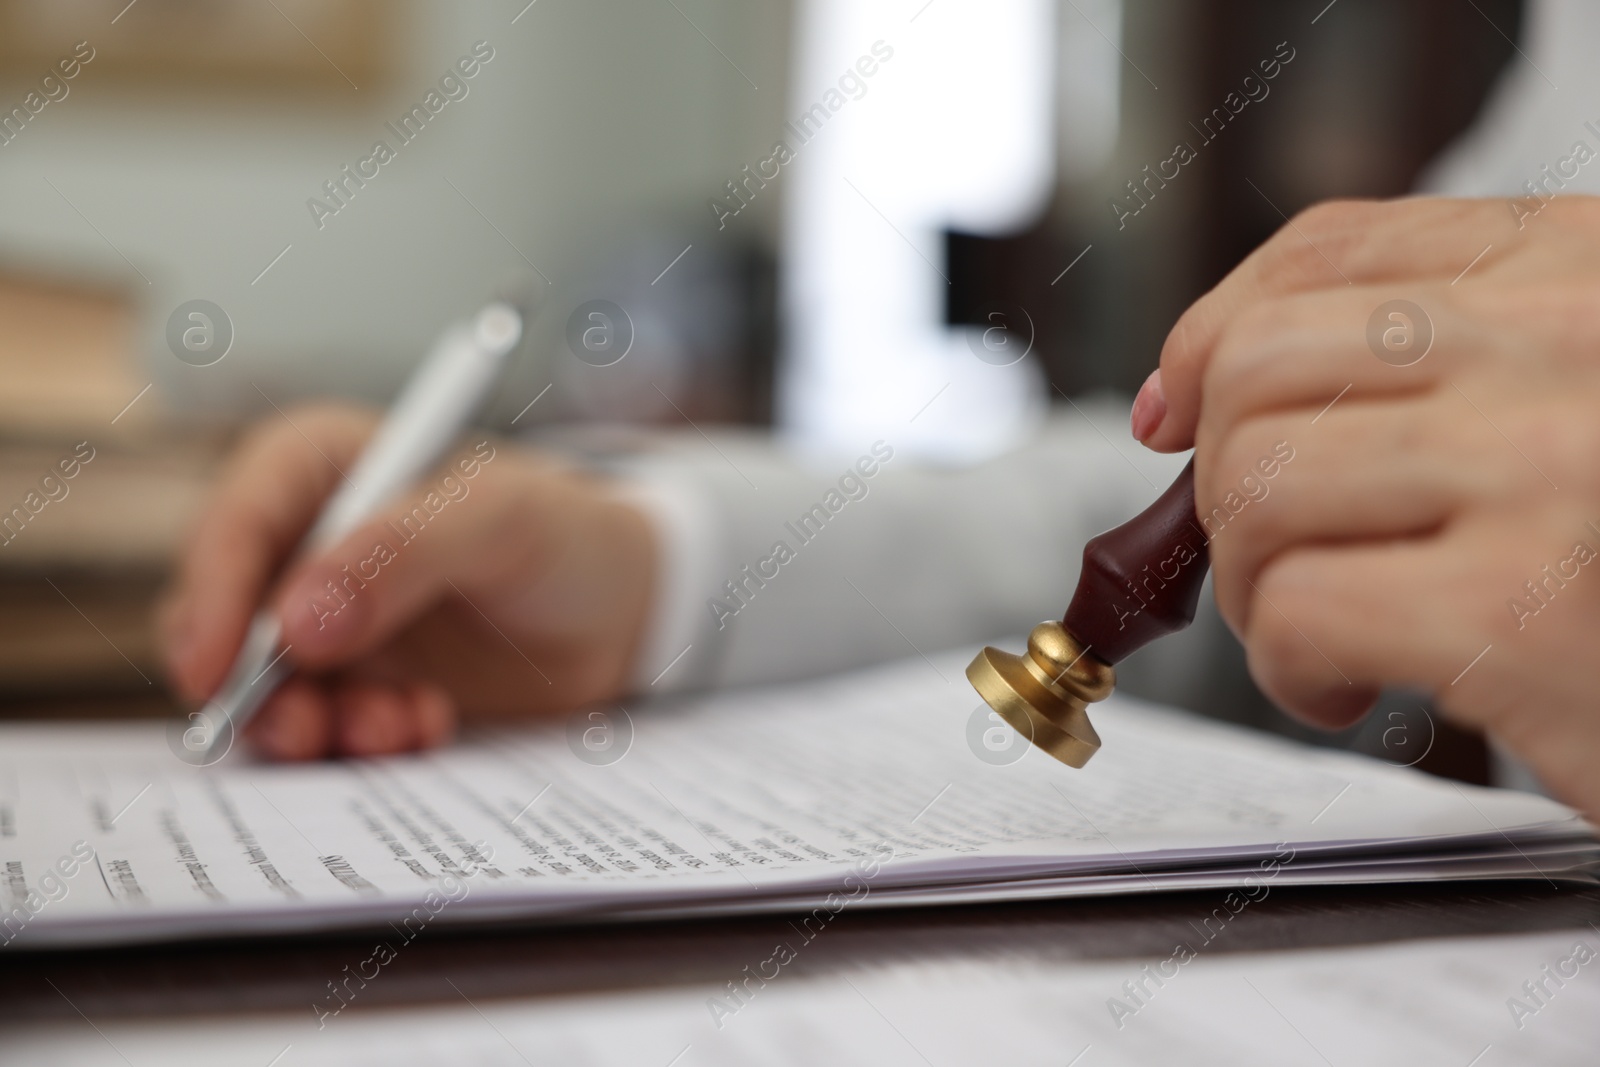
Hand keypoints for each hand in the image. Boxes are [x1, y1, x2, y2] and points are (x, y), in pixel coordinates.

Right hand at [159, 404, 655, 759]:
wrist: (623, 610)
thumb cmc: (564, 534)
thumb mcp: (499, 519)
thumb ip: (400, 554)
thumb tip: (294, 626)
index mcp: (322, 467)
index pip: (237, 522)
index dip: (212, 594)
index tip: (214, 668)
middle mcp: (307, 544)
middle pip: (226, 616)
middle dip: (256, 684)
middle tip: (307, 731)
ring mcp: (326, 620)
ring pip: (266, 685)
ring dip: (315, 722)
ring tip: (395, 728)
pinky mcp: (356, 683)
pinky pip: (322, 725)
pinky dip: (360, 740)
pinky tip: (425, 729)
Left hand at [1136, 196, 1599, 817]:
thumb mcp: (1570, 401)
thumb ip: (1425, 360)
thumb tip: (1183, 392)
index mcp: (1586, 271)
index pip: (1332, 250)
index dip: (1210, 334)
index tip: (1176, 409)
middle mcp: (1573, 342)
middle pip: (1262, 367)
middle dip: (1226, 482)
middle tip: (1276, 555)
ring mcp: (1550, 466)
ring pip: (1258, 486)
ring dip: (1254, 583)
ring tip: (1322, 626)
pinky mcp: (1525, 612)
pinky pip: (1298, 610)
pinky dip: (1288, 668)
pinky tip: (1352, 687)